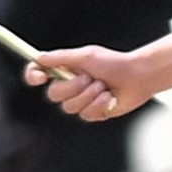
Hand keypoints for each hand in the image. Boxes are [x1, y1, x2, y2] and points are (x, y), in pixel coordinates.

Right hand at [24, 36, 171, 121]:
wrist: (138, 77)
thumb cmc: (114, 63)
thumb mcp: (85, 56)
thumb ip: (60, 58)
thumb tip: (37, 57)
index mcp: (65, 70)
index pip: (38, 73)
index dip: (33, 76)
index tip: (39, 77)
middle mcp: (70, 86)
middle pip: (53, 95)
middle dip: (72, 87)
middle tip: (90, 78)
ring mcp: (81, 101)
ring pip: (69, 107)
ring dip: (88, 95)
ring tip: (103, 86)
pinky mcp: (94, 113)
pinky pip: (85, 115)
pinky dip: (98, 104)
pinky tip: (109, 97)